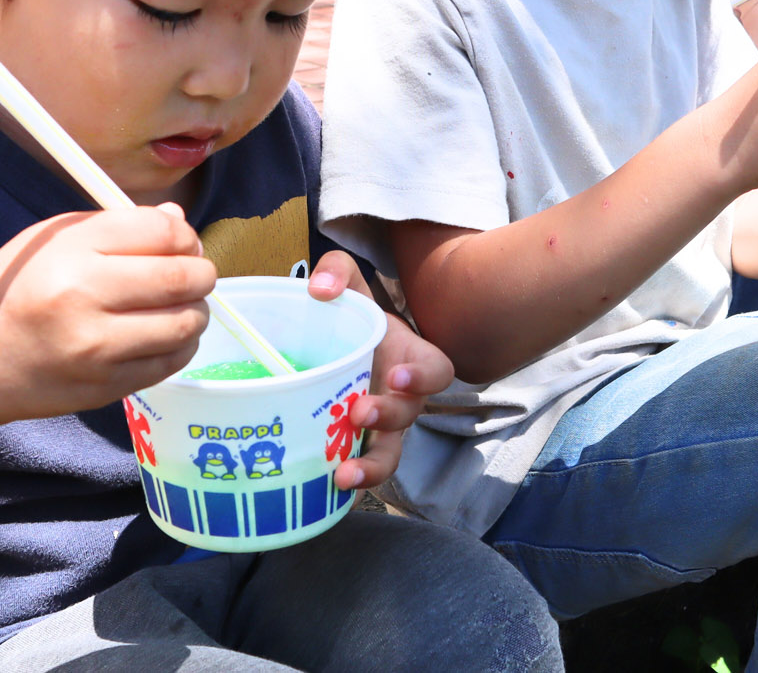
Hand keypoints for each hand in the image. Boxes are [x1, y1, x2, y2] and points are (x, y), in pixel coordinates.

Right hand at [0, 203, 213, 431]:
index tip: (181, 242)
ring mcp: (97, 349)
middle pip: (183, 277)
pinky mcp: (106, 386)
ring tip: (180, 305)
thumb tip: (179, 218)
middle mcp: (84, 298)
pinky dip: (181, 344)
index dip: (185, 235)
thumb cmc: (16, 290)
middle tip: (194, 273)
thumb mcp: (52, 241)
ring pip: (186, 323)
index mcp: (71, 251)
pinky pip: (172, 361)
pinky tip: (164, 334)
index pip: (163, 231)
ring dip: (196, 310)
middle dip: (202, 272)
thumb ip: (118, 226)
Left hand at [306, 251, 452, 490]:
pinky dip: (349, 480)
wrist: (341, 349)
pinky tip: (325, 486)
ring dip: (372, 466)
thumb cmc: (354, 318)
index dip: (423, 377)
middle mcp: (403, 398)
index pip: (437, 371)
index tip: (398, 375)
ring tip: (344, 474)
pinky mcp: (358, 446)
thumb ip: (339, 271)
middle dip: (388, 416)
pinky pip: (361, 468)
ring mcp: (382, 427)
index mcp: (411, 359)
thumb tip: (320, 289)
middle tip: (359, 412)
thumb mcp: (351, 286)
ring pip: (390, 454)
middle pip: (409, 415)